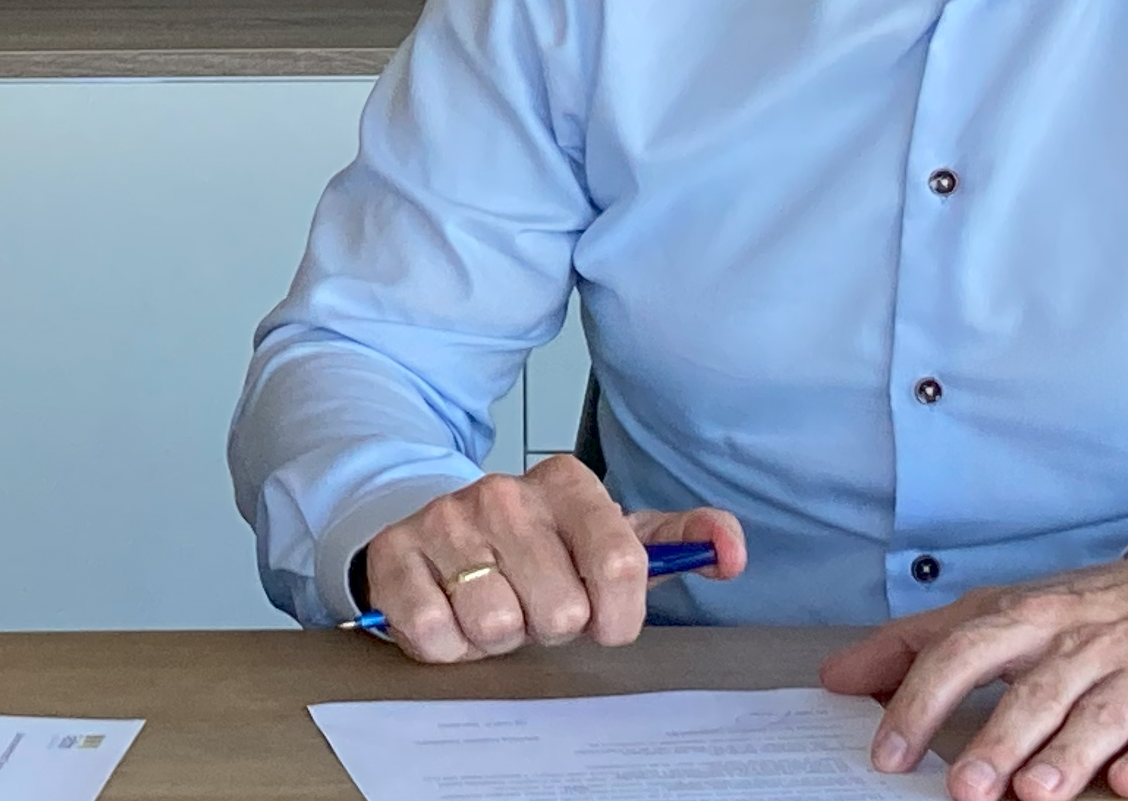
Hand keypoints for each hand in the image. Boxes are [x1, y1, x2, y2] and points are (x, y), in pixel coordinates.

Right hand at [356, 453, 747, 664]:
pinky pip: (437, 633)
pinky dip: (450, 645)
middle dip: (550, 625)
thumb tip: (730, 551)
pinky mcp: (397, 556)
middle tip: (535, 606)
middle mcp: (505, 493)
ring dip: (498, 636)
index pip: (621, 561)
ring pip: (495, 623)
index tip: (604, 619)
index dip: (617, 614)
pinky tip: (453, 615)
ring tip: (493, 607)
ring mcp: (446, 520)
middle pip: (559, 608)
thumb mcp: (613, 538)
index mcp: (567, 483)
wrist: (437, 532)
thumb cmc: (538, 549)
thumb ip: (680, 540)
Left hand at [817, 550, 1127, 800]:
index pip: (962, 653)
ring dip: (1065, 757)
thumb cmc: (1092, 610)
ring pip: (1099, 716)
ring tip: (1030, 794)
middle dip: (997, 742)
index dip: (921, 702)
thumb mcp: (1002, 610)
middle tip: (962, 788)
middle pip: (1033, 693)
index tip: (888, 752)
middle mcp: (1082, 643)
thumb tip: (838, 678)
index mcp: (1027, 617)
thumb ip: (918, 643)